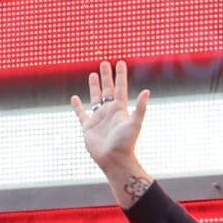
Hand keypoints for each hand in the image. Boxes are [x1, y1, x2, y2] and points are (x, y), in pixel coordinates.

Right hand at [70, 60, 155, 205]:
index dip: (120, 75)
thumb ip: (140, 108)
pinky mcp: (88, 127)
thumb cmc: (126, 143)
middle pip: (107, 89)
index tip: (120, 62)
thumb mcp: (135, 124)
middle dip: (106, 76)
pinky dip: (78, 106)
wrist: (114, 160)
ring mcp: (98, 118)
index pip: (119, 87)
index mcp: (120, 109)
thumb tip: (147, 91)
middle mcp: (109, 111)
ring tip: (92, 74)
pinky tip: (75, 98)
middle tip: (104, 62)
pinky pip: (81, 114)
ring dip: (94, 87)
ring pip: (95, 98)